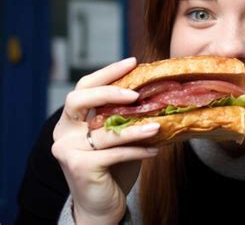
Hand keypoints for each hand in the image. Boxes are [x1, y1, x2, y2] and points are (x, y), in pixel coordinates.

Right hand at [52, 57, 159, 224]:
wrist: (100, 205)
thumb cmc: (112, 168)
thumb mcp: (117, 137)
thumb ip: (123, 117)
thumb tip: (154, 92)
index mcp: (70, 120)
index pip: (85, 87)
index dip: (107, 72)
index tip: (132, 62)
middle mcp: (63, 132)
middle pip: (80, 99)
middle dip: (110, 92)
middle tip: (136, 94)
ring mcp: (67, 149)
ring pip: (105, 131)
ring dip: (136, 128)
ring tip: (159, 126)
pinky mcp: (79, 166)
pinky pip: (115, 153)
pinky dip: (137, 150)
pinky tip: (155, 150)